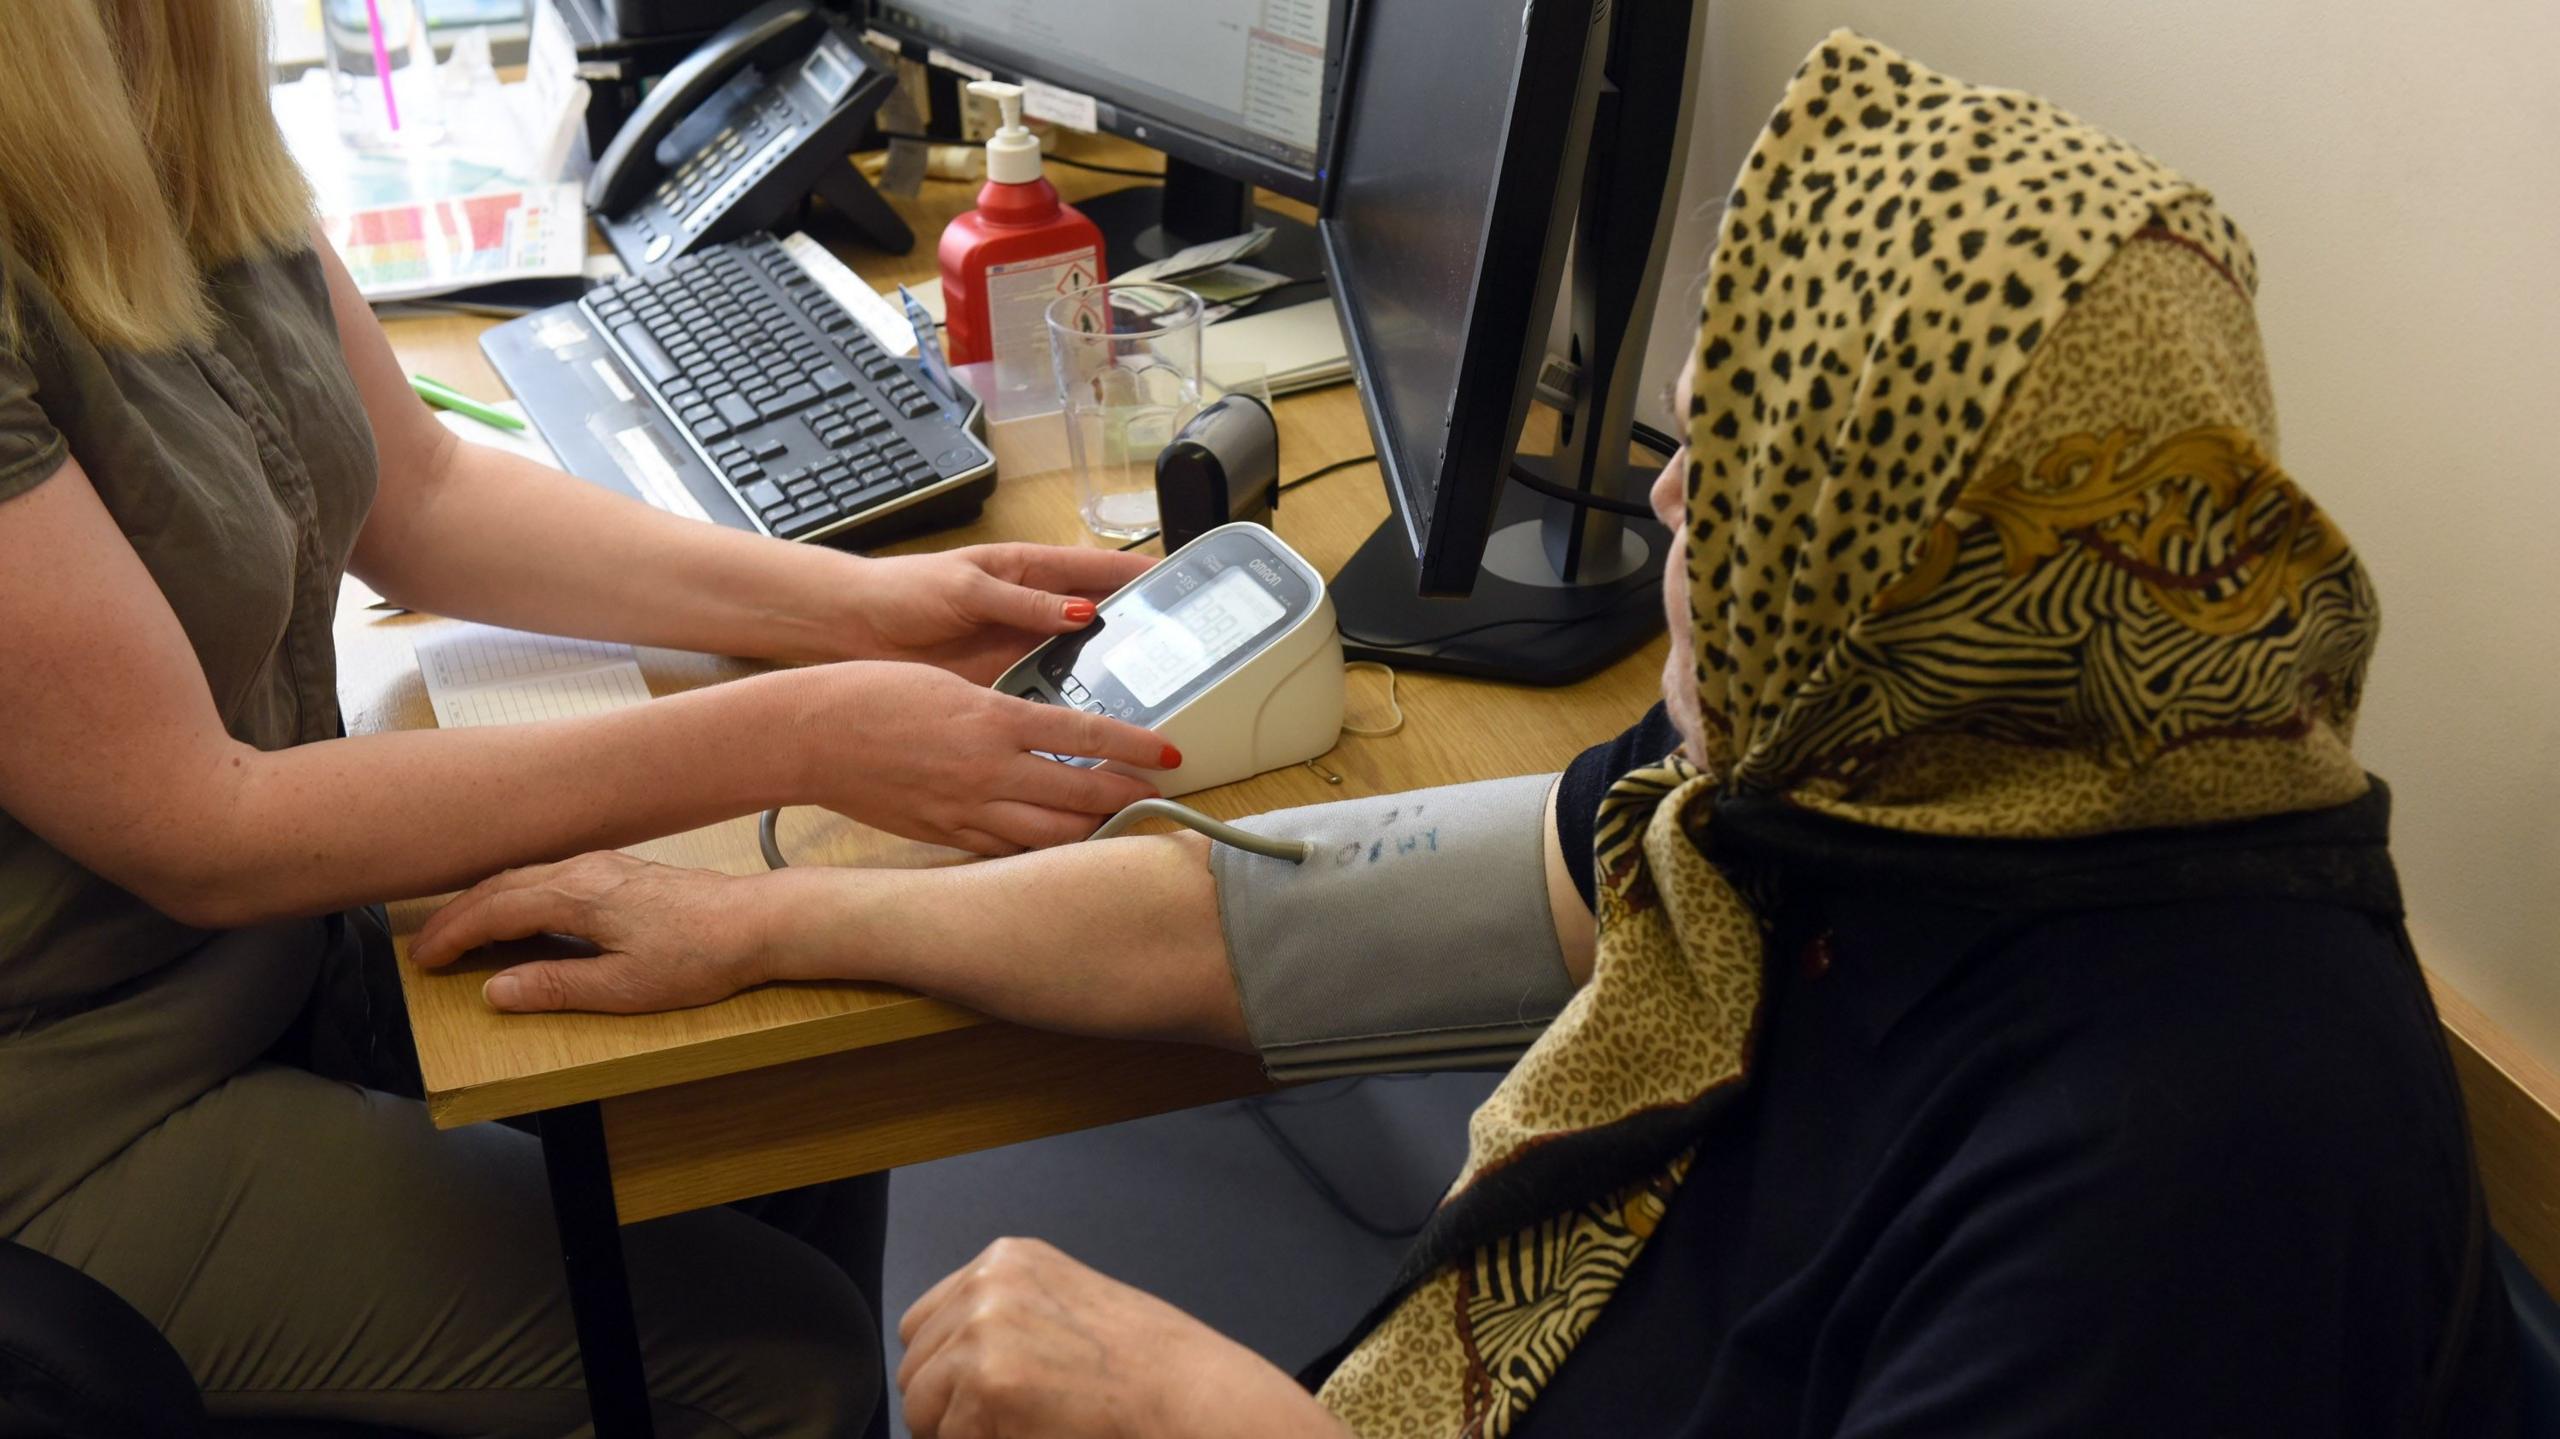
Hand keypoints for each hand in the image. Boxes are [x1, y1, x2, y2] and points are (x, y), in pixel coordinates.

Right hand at [412, 851, 780, 1011]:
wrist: (756, 921)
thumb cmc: (698, 956)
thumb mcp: (624, 986)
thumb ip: (556, 986)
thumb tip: (495, 990)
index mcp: (576, 896)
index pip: (494, 911)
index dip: (453, 936)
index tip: (424, 959)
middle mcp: (583, 870)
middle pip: (501, 886)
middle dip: (458, 916)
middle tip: (427, 948)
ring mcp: (603, 865)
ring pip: (525, 876)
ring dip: (485, 902)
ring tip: (460, 931)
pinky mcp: (620, 871)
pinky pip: (549, 875)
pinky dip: (517, 894)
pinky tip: (519, 912)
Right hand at [790, 662, 1174, 854]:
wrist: (812, 735)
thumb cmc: (872, 695)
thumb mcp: (949, 685)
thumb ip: (1000, 710)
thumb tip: (1041, 729)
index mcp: (992, 719)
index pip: (1084, 733)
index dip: (1134, 745)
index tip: (1169, 752)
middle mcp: (988, 769)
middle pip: (1079, 792)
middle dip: (1125, 796)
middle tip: (1157, 796)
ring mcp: (966, 808)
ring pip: (1050, 834)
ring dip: (1091, 831)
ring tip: (1118, 825)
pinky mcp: (944, 834)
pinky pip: (1006, 850)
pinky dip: (1041, 851)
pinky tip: (1059, 848)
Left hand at [844, 543, 1152, 682]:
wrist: (853, 629)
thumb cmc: (903, 591)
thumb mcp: (966, 588)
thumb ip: (1023, 602)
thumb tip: (1080, 612)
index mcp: (1027, 571)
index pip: (1095, 568)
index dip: (1137, 573)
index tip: (1177, 581)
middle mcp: (1032, 610)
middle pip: (1100, 618)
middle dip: (1137, 629)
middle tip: (1177, 647)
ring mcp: (1022, 647)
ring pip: (1080, 659)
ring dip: (1109, 673)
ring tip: (1149, 690)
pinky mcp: (1005, 682)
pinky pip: (1050, 694)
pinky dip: (1073, 706)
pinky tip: (1096, 722)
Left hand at [898, 1238, 1348, 1438]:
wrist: (1186, 1393)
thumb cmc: (1144, 1364)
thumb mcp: (1064, 1304)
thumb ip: (1003, 1315)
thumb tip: (948, 1360)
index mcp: (1006, 1259)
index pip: (924, 1323)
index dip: (946, 1370)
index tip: (982, 1393)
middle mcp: (987, 1284)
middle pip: (916, 1366)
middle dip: (948, 1403)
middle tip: (1011, 1416)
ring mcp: (982, 1330)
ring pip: (921, 1408)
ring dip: (960, 1428)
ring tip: (1027, 1423)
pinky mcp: (986, 1382)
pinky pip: (947, 1438)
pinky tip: (1034, 1431)